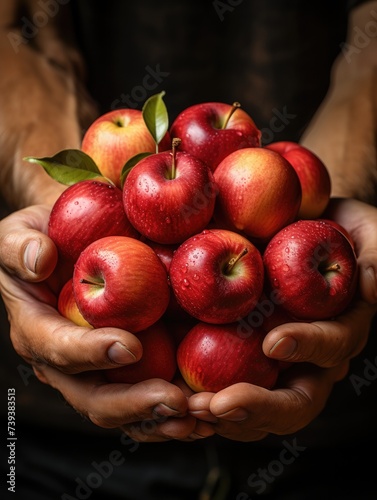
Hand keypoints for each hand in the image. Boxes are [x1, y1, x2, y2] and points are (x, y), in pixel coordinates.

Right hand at [0, 205, 204, 440]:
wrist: (74, 244)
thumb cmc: (45, 237)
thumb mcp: (20, 232)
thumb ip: (20, 246)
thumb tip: (40, 260)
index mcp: (38, 331)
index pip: (58, 349)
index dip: (90, 353)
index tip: (131, 345)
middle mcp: (67, 362)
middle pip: (94, 397)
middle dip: (134, 404)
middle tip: (174, 401)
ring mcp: (100, 369)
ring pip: (126, 411)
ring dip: (163, 419)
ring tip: (200, 416)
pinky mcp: (130, 367)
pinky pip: (150, 396)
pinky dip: (177, 409)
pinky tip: (210, 407)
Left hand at [187, 198, 376, 440]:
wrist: (297, 232)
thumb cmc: (334, 231)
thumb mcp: (366, 232)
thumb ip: (376, 252)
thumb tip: (372, 279)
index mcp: (337, 333)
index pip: (329, 350)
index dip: (307, 349)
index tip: (274, 341)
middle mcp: (306, 360)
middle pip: (290, 403)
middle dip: (254, 408)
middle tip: (213, 407)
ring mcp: (269, 364)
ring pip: (253, 409)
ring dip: (219, 415)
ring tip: (184, 410)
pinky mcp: (235, 356)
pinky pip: (220, 387)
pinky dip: (196, 398)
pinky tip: (168, 397)